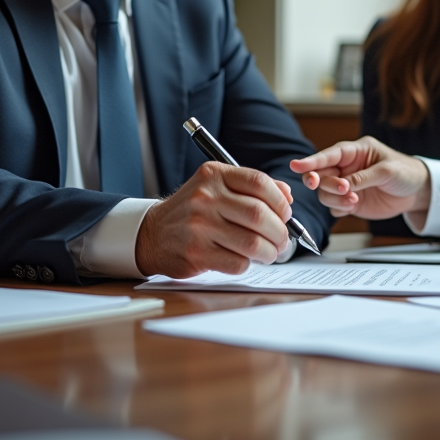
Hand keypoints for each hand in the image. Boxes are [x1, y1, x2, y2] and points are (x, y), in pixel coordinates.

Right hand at [134, 162, 293, 277]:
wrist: (152, 234)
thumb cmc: (193, 210)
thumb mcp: (216, 186)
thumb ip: (251, 188)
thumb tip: (287, 196)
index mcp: (213, 175)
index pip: (258, 182)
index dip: (280, 201)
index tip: (286, 213)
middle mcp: (205, 197)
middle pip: (259, 214)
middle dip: (279, 231)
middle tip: (282, 239)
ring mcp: (199, 226)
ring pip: (252, 242)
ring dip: (269, 251)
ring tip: (270, 252)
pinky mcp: (196, 253)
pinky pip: (237, 262)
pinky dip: (248, 264)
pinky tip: (245, 260)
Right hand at [289, 136, 430, 219]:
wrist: (417, 192)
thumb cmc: (405, 171)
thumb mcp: (387, 170)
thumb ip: (363, 177)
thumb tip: (344, 185)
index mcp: (355, 151)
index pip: (328, 155)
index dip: (311, 160)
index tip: (296, 165)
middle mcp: (346, 167)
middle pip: (320, 175)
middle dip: (326, 183)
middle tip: (343, 189)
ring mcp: (347, 185)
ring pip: (324, 193)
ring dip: (335, 199)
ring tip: (354, 200)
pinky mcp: (350, 202)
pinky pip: (334, 208)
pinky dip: (339, 209)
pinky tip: (354, 206)